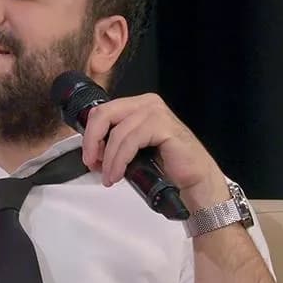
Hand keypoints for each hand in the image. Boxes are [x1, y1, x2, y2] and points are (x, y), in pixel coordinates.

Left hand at [79, 93, 229, 209]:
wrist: (193, 179)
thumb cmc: (165, 165)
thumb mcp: (132, 150)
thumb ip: (113, 143)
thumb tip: (90, 151)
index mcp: (137, 106)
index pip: (101, 111)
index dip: (89, 136)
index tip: (89, 158)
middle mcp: (146, 103)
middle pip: (104, 115)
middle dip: (92, 142)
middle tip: (91, 164)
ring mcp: (155, 112)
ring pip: (117, 132)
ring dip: (108, 158)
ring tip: (109, 177)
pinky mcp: (163, 125)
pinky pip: (131, 141)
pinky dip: (120, 160)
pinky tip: (118, 174)